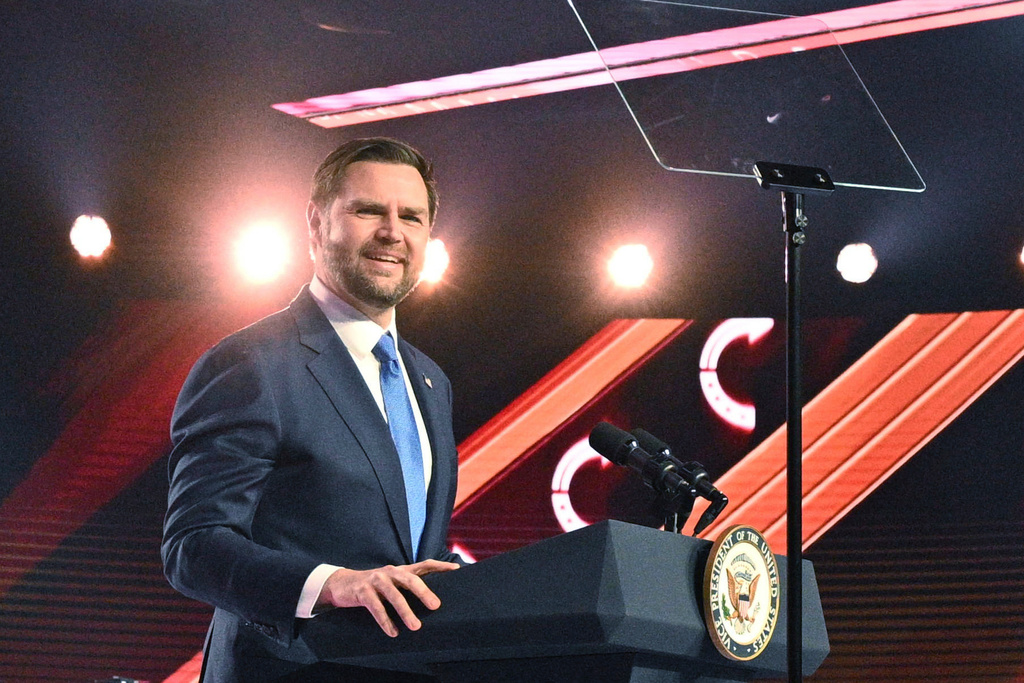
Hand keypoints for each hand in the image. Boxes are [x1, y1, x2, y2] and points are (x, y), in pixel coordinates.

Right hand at [316, 560, 459, 636]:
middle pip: (410, 579)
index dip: (440, 566)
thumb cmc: (373, 586)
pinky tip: (393, 632)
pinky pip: (376, 608)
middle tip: (435, 606)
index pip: (423, 565)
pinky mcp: (363, 592)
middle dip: (423, 592)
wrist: (342, 584)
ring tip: (415, 627)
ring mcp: (376, 581)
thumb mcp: (391, 582)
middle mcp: (390, 572)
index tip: (456, 570)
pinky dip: (385, 621)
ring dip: (405, 611)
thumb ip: (407, 586)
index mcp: (400, 570)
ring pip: (394, 595)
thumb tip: (432, 599)